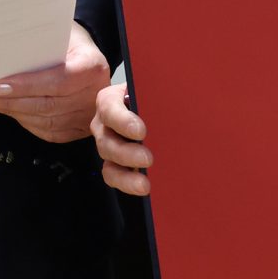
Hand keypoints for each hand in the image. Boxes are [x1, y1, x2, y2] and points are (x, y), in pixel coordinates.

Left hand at [0, 23, 107, 143]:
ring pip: (45, 121)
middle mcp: (95, 94)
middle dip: (10, 102)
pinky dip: (25, 122)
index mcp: (92, 66)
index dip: (27, 86)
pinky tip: (8, 111)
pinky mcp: (79, 129)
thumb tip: (0, 55)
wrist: (87, 56)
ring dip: (13, 113)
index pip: (58, 81)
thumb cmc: (67, 41)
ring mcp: (88, 115)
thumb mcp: (57, 32)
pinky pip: (48, 131)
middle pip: (48, 105)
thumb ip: (37, 43)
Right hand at [90, 80, 149, 195]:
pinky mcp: (113, 163)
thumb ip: (156, 96)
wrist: (153, 107)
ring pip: (108, 163)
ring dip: (125, 175)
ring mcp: (107, 145)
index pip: (109, 109)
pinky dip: (127, 184)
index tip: (141, 132)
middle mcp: (103, 124)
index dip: (123, 121)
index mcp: (110, 100)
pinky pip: (114, 176)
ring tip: (144, 184)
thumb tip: (174, 101)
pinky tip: (142, 187)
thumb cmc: (151, 97)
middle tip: (148, 159)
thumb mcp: (151, 91)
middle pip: (106, 141)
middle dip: (126, 153)